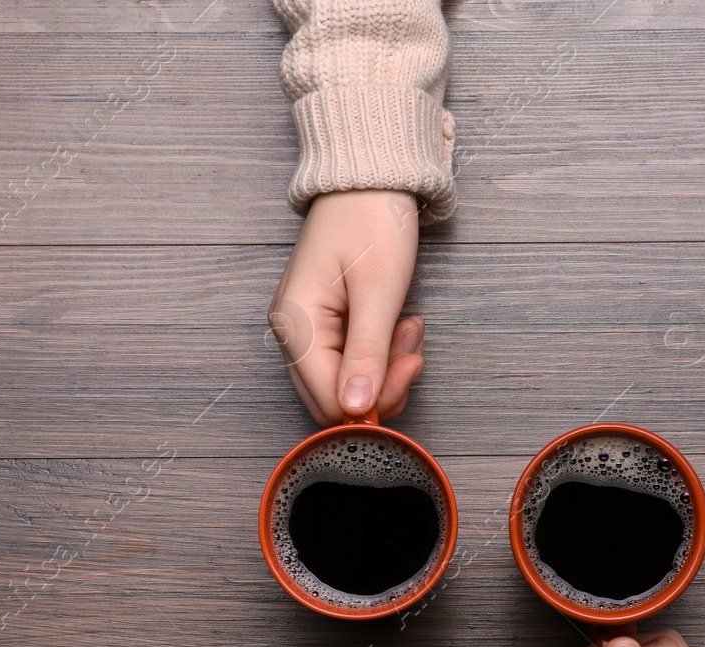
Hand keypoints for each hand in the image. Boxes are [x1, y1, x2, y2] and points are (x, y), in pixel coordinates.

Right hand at [269, 189, 425, 425]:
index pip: (329, 402)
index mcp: (296, 325)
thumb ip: (367, 354)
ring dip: (386, 367)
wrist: (368, 180)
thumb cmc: (372, 222)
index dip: (374, 401)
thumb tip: (356, 409)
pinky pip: (350, 361)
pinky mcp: (322, 324)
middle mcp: (292, 333)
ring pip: (346, 382)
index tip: (412, 367)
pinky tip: (399, 326)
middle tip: (413, 347)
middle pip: (334, 399)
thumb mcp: (379, 291)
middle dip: (383, 384)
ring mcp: (304, 329)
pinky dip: (380, 353)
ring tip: (409, 328)